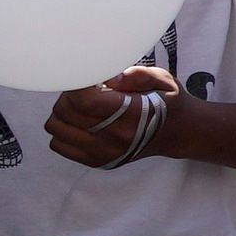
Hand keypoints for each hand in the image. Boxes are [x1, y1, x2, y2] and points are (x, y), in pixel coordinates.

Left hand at [41, 68, 180, 169]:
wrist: (178, 133)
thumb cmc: (167, 102)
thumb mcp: (161, 80)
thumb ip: (135, 75)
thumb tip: (107, 79)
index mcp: (132, 115)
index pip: (84, 100)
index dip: (77, 84)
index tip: (87, 78)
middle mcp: (116, 138)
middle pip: (66, 112)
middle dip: (69, 94)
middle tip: (85, 90)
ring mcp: (104, 152)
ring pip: (56, 128)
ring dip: (63, 113)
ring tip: (80, 106)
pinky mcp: (96, 160)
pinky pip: (58, 145)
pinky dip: (63, 131)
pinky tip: (80, 123)